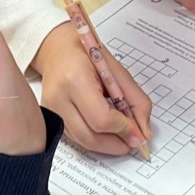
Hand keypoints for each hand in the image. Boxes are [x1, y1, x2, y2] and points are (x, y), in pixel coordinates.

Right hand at [32, 23, 152, 155]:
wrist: (57, 49)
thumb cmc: (87, 55)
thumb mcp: (118, 71)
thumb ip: (136, 100)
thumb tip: (144, 132)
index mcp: (76, 79)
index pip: (101, 119)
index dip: (123, 130)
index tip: (138, 133)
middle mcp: (59, 98)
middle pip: (90, 136)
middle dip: (116, 144)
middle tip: (133, 142)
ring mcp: (51, 110)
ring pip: (82, 141)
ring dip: (106, 145)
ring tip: (122, 137)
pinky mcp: (50, 117)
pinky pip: (76, 137)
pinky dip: (95, 139)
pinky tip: (107, 132)